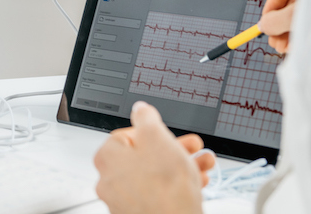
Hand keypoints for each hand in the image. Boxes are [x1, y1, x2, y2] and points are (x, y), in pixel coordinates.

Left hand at [93, 102, 213, 213]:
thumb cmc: (164, 189)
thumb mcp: (157, 138)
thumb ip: (147, 118)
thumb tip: (140, 109)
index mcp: (107, 158)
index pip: (125, 136)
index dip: (151, 132)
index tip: (166, 134)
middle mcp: (110, 180)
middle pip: (144, 156)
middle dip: (173, 149)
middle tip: (191, 147)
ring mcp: (124, 201)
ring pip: (154, 176)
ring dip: (180, 166)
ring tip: (202, 165)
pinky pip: (157, 195)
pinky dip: (175, 187)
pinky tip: (197, 184)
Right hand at [257, 0, 310, 52]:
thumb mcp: (304, 8)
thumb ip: (281, 17)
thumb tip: (265, 26)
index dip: (271, 2)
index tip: (268, 22)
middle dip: (282, 22)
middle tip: (275, 40)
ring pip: (306, 9)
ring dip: (293, 29)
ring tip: (287, 47)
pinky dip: (307, 29)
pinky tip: (300, 43)